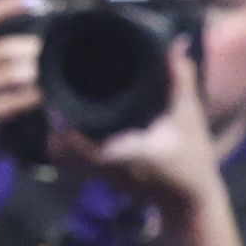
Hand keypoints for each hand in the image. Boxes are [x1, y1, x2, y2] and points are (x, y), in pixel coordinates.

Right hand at [0, 0, 48, 136]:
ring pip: (9, 75)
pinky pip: (13, 102)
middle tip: (51, 48)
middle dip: (31, 47)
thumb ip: (8, 40)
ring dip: (34, 72)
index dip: (8, 4)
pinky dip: (32, 96)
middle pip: (2, 49)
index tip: (36, 0)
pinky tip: (43, 95)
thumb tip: (49, 10)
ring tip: (49, 71)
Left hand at [63, 33, 218, 202]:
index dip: (61, 123)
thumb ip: (180, 80)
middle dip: (53, 125)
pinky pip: (72, 163)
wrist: (191, 202)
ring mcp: (102, 177)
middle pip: (59, 152)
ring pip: (61, 159)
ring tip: (62, 107)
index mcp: (123, 154)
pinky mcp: (103, 179)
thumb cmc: (192, 160)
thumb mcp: (189, 116)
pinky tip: (73, 125)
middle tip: (58, 97)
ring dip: (56, 135)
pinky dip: (66, 146)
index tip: (60, 99)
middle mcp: (106, 168)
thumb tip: (176, 44)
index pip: (75, 144)